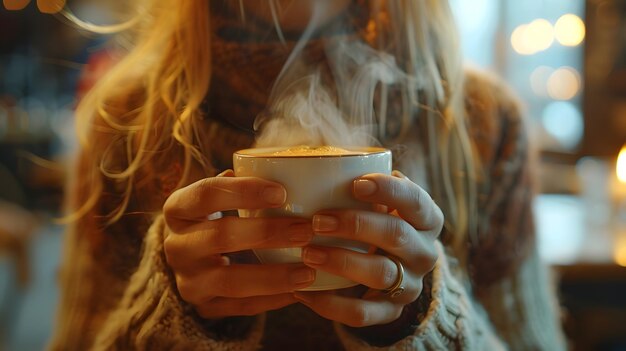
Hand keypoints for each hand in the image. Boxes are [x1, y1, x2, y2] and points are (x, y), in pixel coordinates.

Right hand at [162, 170, 315, 318]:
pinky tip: (301, 291)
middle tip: (306, 229)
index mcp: (178, 209)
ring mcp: (188, 281)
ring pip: (230, 280)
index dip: (243, 192)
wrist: (192, 261)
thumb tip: (286, 168)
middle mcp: (175, 246)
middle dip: (267, 233)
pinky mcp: (203, 307)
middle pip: (220, 237)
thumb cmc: (217, 217)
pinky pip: (241, 307)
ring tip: (309, 270)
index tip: (282, 192)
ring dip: (274, 275)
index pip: (206, 194)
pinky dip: (274, 300)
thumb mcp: (219, 197)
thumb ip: (242, 183)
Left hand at [293, 171, 442, 326]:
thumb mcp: (381, 201)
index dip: (389, 191)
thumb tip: (324, 151)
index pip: (416, 201)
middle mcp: (425, 252)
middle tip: (318, 220)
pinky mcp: (392, 312)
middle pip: (397, 235)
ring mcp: (411, 284)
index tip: (356, 183)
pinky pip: (363, 314)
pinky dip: (331, 304)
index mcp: (427, 219)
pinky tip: (304, 291)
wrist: (393, 270)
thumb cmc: (377, 221)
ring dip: (342, 262)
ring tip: (307, 253)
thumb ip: (363, 181)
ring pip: (381, 274)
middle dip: (356, 225)